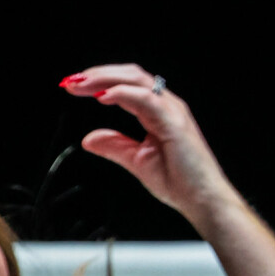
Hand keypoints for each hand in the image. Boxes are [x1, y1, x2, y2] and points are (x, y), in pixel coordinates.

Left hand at [63, 65, 236, 224]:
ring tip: (80, 84)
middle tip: (71, 81)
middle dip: (97, 74)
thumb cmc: (181, 183)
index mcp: (160, 112)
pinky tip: (103, 96)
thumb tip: (89, 139)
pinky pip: (146, 99)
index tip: (74, 87)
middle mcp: (168, 106)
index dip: (100, 81)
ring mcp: (173, 112)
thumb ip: (115, 146)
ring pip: (136, 80)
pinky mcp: (174, 123)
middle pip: (131, 74)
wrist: (203, 201)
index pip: (127, 85)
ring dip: (104, 78)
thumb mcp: (137, 161)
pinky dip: (122, 93)